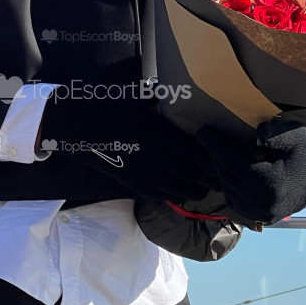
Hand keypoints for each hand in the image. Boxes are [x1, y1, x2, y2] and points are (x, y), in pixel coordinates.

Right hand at [41, 91, 216, 202]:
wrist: (86, 127)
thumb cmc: (116, 111)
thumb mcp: (146, 110)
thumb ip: (165, 123)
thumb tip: (182, 125)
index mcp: (163, 133)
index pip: (196, 152)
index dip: (211, 160)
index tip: (219, 161)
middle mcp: (159, 154)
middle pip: (192, 172)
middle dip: (208, 178)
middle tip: (219, 180)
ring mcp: (147, 171)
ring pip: (180, 186)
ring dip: (194, 189)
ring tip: (202, 190)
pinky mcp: (136, 183)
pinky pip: (161, 193)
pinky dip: (173, 194)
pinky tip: (179, 193)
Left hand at [200, 119, 305, 227]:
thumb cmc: (305, 153)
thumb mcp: (296, 138)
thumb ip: (277, 134)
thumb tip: (258, 133)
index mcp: (272, 185)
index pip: (234, 163)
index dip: (216, 146)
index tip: (203, 131)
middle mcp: (263, 204)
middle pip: (227, 176)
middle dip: (214, 155)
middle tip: (205, 136)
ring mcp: (258, 213)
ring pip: (227, 187)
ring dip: (218, 168)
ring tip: (214, 149)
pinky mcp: (255, 217)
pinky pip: (232, 197)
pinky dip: (226, 181)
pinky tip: (225, 166)